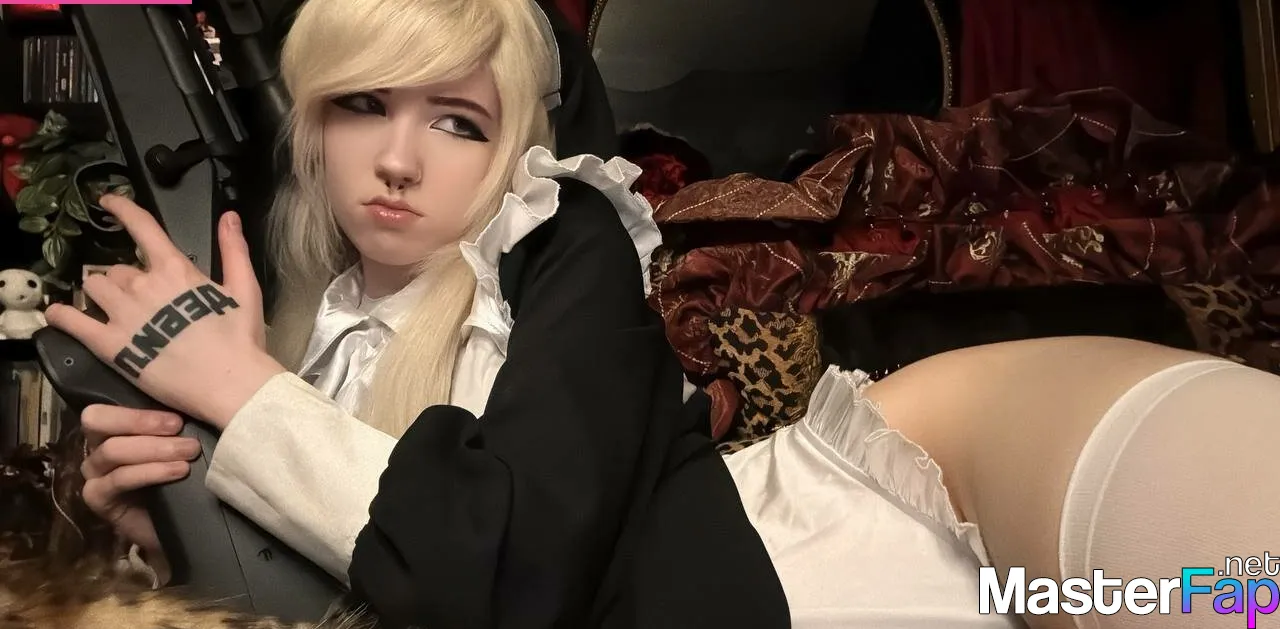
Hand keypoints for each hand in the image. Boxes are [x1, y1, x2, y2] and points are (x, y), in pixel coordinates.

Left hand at [46, 195, 285, 429]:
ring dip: (101, 293)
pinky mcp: (110, 345)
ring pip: (94, 286)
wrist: (230, 383)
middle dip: (125, 279)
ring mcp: (123, 314)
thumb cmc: (240, 338)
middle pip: (117, 269)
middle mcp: (143, 284)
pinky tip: (59, 314)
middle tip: (140, 300)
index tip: (107, 202)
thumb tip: (229, 216)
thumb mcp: (245, 289)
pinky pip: (72, 321)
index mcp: (174, 269)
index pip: (141, 227)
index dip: (122, 209)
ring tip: (111, 308)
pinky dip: (62, 315)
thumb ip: (234, 250)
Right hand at [79, 404, 200, 585]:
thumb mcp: (179, 444)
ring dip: (155, 448)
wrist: (183, 524)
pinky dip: (150, 472)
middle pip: (98, 421)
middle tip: (179, 428)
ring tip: (189, 452)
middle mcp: (97, 447)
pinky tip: (178, 472)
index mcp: (113, 428)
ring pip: (113, 450)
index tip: (177, 419)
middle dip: (141, 422)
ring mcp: (95, 474)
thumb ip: (174, 424)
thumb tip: (192, 400)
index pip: (106, 408)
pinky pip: (119, 479)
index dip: (138, 410)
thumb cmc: (183, 477)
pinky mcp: (97, 498)